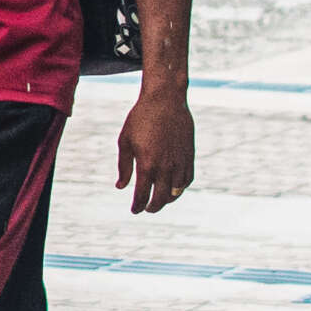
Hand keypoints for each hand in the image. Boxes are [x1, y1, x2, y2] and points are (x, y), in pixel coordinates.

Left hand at [116, 89, 194, 213]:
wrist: (165, 100)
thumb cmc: (140, 119)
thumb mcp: (125, 141)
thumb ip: (124, 167)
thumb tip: (121, 187)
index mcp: (146, 164)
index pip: (142, 195)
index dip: (137, 206)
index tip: (134, 210)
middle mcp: (165, 167)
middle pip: (160, 199)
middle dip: (152, 208)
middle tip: (146, 209)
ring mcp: (179, 162)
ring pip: (176, 192)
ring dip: (167, 200)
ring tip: (159, 200)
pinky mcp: (189, 156)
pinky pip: (187, 180)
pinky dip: (180, 188)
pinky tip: (173, 189)